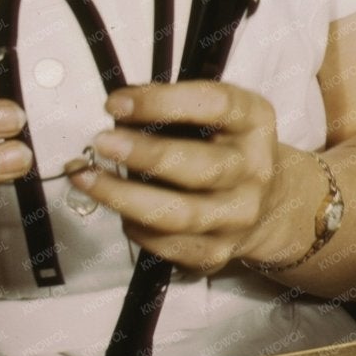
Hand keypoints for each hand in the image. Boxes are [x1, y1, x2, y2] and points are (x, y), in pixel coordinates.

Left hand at [66, 82, 324, 274]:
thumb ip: (173, 109)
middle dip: (146, 155)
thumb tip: (117, 112)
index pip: (216, 106)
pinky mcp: (216, 253)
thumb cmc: (224, 147)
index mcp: (254, 123)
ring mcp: (237, 217)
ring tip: (86, 177)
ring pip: (178, 215)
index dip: (163, 103)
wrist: (269, 204)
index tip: (117, 102)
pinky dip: (134, 226)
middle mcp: (253, 171)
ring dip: (124, 196)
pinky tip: (116, 207)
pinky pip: (167, 245)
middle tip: (101, 142)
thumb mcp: (216, 115)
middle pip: (200, 168)